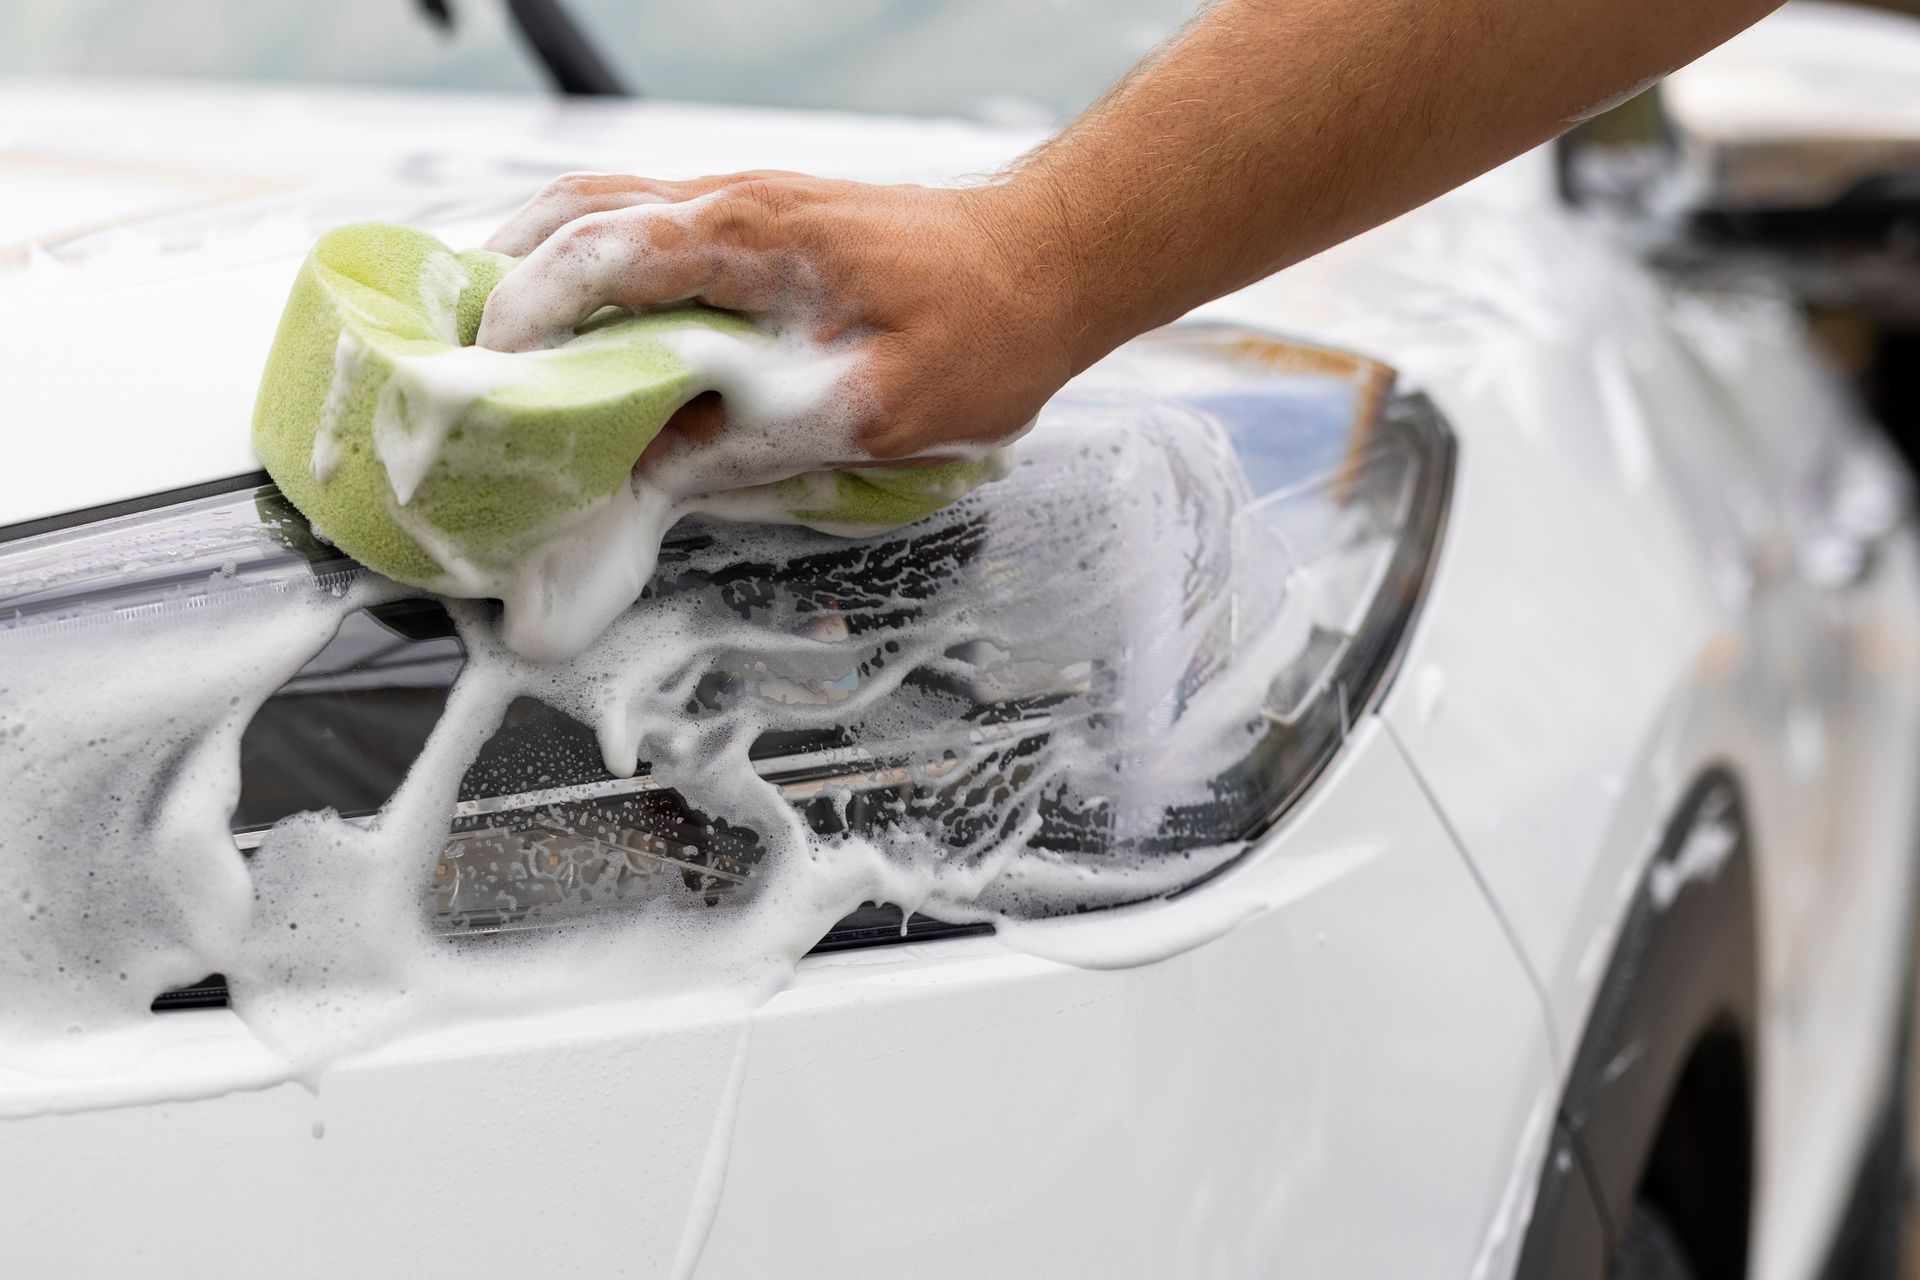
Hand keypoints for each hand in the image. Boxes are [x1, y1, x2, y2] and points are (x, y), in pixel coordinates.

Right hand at [476, 170, 1080, 464]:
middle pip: (575, 215)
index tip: (485, 381)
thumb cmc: (987, 329)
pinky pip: (651, 235)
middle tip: (464, 363)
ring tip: (506, 353)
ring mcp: (745, 208)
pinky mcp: (763, 229)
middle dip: (502, 283)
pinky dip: (597, 278)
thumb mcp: (877, 409)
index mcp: (748, 235)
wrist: (1053, 264)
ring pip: (606, 216)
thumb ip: (757, 438)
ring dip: (544, 275)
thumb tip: (654, 469)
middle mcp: (732, 203)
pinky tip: (595, 337)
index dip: (523, 314)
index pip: (595, 254)